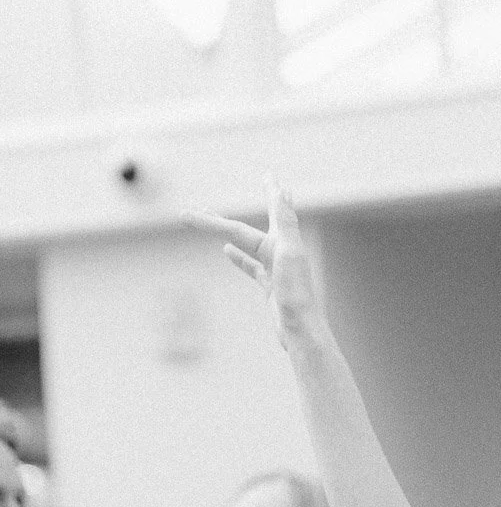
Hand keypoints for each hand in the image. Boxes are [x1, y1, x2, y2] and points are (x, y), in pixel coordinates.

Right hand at [189, 176, 320, 346]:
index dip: (270, 191)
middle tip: (193, 212)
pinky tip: (226, 250)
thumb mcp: (289, 254)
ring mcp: (274, 269)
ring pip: (246, 245)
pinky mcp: (270, 286)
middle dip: (216, 222)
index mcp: (284, 241)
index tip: (269, 175)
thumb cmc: (296, 294)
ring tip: (212, 221)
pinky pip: (250, 265)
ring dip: (228, 233)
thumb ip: (285, 223)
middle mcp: (280, 252)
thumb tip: (282, 192)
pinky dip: (238, 256)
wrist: (300, 330)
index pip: (272, 209)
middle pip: (242, 231)